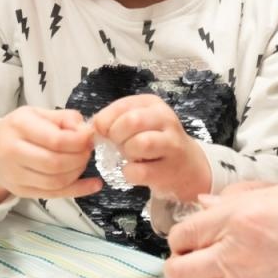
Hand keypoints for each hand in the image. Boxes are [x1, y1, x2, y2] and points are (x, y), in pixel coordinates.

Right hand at [0, 106, 97, 204]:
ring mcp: (14, 175)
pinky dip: (78, 190)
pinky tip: (93, 184)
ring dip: (78, 172)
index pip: (55, 140)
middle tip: (88, 150)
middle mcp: (12, 151)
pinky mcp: (21, 192)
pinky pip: (54, 194)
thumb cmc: (19, 129)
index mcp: (18, 126)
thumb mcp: (39, 114)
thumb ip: (64, 118)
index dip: (79, 141)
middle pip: (55, 163)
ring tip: (83, 161)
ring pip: (56, 181)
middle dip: (80, 158)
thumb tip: (86, 130)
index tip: (89, 137)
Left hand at [91, 95, 209, 201]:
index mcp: (152, 104)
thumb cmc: (154, 141)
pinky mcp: (170, 169)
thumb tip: (91, 127)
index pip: (122, 105)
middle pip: (132, 121)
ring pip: (141, 143)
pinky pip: (140, 171)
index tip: (102, 131)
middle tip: (116, 144)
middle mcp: (166, 119)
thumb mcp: (138, 123)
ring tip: (129, 155)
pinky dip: (129, 173)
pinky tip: (134, 171)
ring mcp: (171, 144)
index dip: (105, 120)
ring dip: (127, 152)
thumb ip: (116, 120)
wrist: (186, 166)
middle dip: (116, 135)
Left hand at [164, 182, 277, 277]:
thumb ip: (237, 197)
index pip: (183, 234)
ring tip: (210, 277)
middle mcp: (236, 256)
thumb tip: (203, 205)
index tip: (192, 236)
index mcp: (239, 219)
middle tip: (192, 257)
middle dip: (179, 263)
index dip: (182, 235)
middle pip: (179, 271)